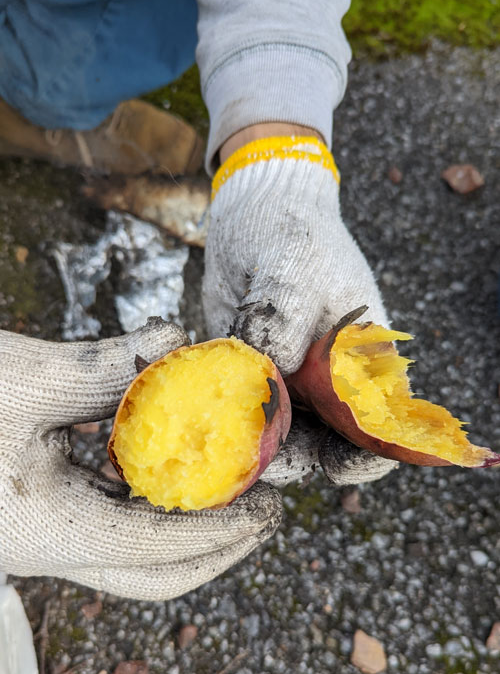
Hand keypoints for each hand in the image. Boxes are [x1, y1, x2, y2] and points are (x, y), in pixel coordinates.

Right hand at [0, 318, 280, 599]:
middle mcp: (47, 551)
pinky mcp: (38, 521)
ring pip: (130, 557)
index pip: (154, 548)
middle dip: (214, 550)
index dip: (219, 530)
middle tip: (264, 515)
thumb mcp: (23, 378)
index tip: (270, 507)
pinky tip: (170, 466)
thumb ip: (101, 368)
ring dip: (184, 528)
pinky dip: (147, 506)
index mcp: (49, 532)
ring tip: (230, 488)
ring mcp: (41, 541)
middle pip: (150, 575)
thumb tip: (173, 342)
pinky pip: (107, 528)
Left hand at [203, 133, 396, 486]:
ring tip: (211, 436)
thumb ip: (283, 315)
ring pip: (270, 437)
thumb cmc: (291, 230)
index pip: (379, 427)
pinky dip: (207, 414)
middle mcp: (326, 382)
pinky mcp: (242, 377)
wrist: (251, 208)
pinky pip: (228, 408)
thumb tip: (270, 369)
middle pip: (319, 445)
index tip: (336, 465)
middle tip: (255, 459)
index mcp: (363, 362)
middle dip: (289, 459)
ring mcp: (284, 383)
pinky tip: (181, 402)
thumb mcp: (293, 264)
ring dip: (243, 446)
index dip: (365, 458)